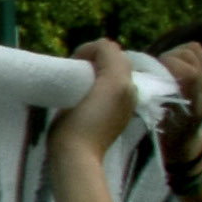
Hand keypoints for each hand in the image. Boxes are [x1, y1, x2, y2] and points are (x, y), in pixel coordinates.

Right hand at [46, 36, 135, 163]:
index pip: (109, 49)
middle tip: (74, 71)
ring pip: (108, 74)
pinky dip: (96, 86)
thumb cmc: (82, 121)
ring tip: (77, 84)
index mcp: (126, 82)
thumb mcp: (106, 83)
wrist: (77, 156)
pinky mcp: (113, 117)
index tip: (72, 62)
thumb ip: (109, 57)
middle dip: (93, 60)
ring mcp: (122, 105)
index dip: (89, 50)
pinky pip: (107, 90)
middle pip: (111, 60)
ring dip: (93, 73)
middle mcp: (129, 90)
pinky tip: (83, 98)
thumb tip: (103, 46)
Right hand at [152, 43, 201, 173]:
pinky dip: (184, 54)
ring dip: (176, 54)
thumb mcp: (152, 117)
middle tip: (155, 69)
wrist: (183, 142)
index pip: (189, 72)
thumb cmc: (162, 131)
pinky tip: (174, 65)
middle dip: (168, 57)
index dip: (167, 64)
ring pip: (193, 49)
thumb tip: (134, 71)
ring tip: (164, 67)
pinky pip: (199, 52)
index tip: (150, 70)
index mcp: (196, 102)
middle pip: (189, 54)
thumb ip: (150, 95)